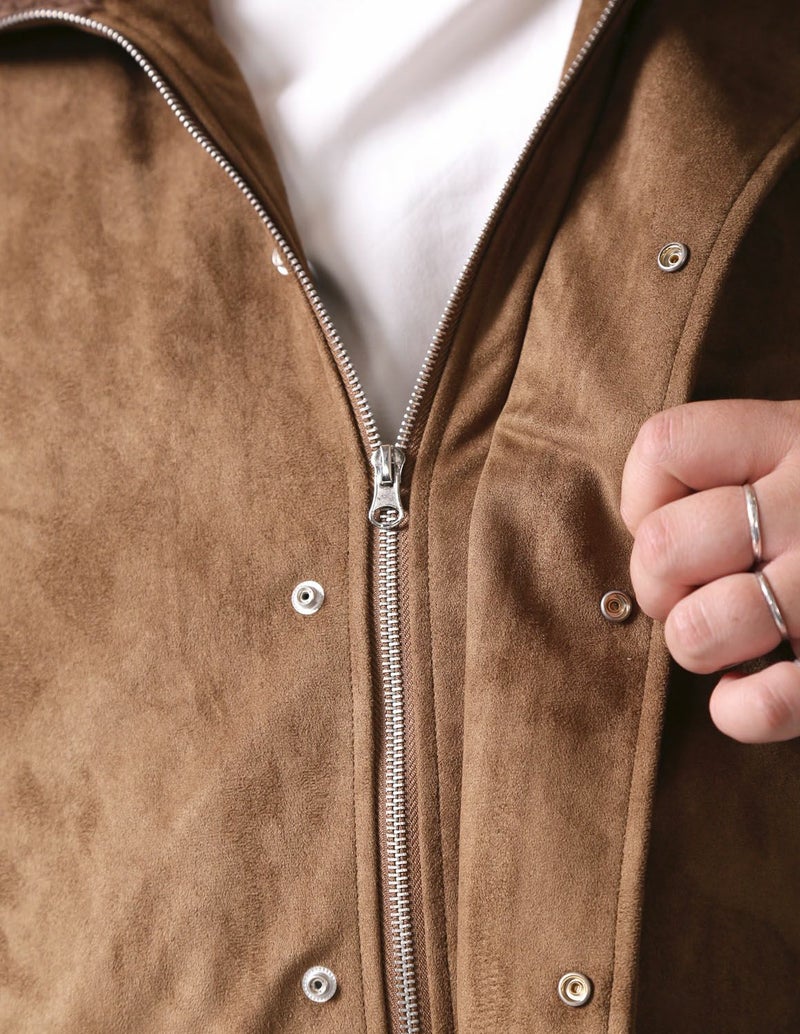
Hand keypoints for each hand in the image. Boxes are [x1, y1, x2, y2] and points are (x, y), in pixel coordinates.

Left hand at [621, 399, 799, 743]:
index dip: (644, 494)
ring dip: (697, 647)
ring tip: (736, 640)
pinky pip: (766, 706)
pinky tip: (754, 694)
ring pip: (700, 630)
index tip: (670, 515)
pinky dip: (743, 711)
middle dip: (658, 585)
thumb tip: (652, 526)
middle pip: (663, 548)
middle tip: (696, 592)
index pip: (665, 446)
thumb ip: (753, 460)